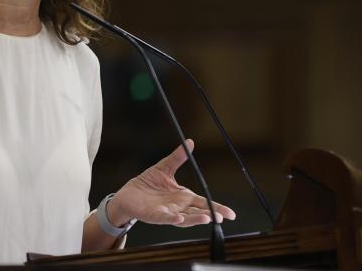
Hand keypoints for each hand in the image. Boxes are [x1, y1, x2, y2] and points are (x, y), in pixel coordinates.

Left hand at [108, 139, 235, 226]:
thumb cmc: (147, 183)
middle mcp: (178, 206)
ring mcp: (167, 212)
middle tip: (222, 217)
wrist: (129, 194)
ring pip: (185, 218)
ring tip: (207, 218)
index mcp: (183, 196)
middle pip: (198, 212)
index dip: (217, 207)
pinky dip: (173, 219)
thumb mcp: (164, 168)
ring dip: (195, 219)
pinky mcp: (155, 216)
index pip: (204, 202)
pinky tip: (179, 217)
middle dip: (210, 215)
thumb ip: (177, 157)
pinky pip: (165, 218)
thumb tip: (190, 142)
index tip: (231, 214)